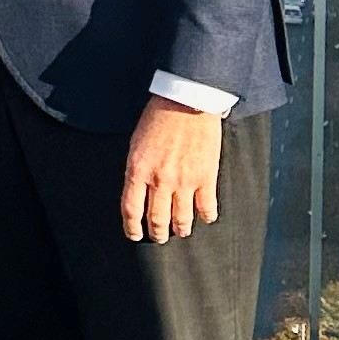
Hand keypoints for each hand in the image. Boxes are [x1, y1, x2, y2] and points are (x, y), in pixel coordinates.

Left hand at [122, 95, 224, 245]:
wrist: (187, 102)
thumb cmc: (158, 118)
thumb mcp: (136, 144)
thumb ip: (137, 170)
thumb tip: (138, 191)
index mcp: (138, 171)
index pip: (131, 210)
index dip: (132, 228)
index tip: (135, 235)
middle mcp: (160, 181)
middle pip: (157, 219)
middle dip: (158, 233)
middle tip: (159, 237)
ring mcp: (185, 181)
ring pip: (182, 219)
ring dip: (181, 229)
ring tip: (181, 231)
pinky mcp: (206, 178)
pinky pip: (207, 208)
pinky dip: (206, 217)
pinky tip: (204, 217)